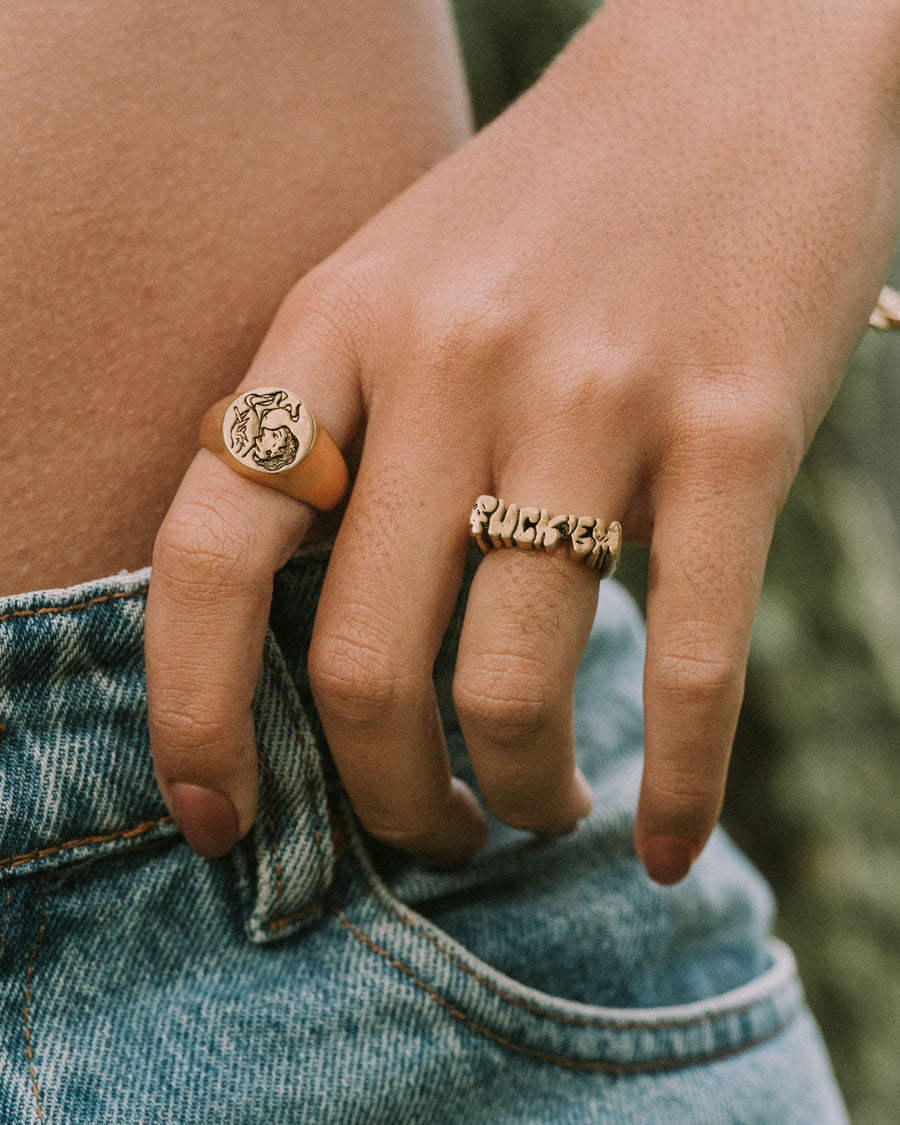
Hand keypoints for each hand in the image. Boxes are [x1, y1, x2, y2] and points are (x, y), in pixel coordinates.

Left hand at [146, 0, 899, 879]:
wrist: (739, 68)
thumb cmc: (552, 204)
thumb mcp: (396, 283)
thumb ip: (342, 434)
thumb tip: (314, 636)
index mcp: (336, 326)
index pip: (207, 553)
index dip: (192, 715)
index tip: (221, 818)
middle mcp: (447, 364)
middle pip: (360, 663)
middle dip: (392, 798)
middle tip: (434, 830)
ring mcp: (592, 398)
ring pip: (512, 685)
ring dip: (519, 795)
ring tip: (538, 806)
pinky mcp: (734, 431)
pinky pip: (690, 662)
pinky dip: (680, 786)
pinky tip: (667, 842)